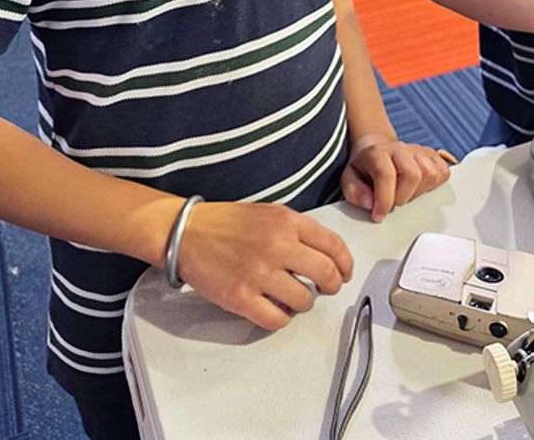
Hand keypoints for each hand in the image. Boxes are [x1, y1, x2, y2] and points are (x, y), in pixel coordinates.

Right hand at [174, 201, 352, 330]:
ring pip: (304, 300)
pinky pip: (277, 319)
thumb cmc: (227, 223)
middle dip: (332, 286)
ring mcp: (259, 273)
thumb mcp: (270, 213)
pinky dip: (282, 318)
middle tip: (327, 288)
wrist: (187, 232)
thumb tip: (326, 256)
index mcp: (286, 222)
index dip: (346, 264)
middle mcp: (277, 245)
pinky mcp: (241, 297)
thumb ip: (298, 231)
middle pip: (326, 274)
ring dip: (304, 302)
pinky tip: (276, 308)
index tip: (345, 272)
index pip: (334, 245)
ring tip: (293, 296)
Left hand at [341, 134, 451, 221]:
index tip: (379, 215)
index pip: (386, 174)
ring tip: (405, 193)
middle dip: (402, 197)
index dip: (384, 199)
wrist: (375, 150)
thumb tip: (371, 204)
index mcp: (378, 152)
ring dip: (418, 192)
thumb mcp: (349, 179)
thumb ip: (355, 193)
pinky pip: (443, 172)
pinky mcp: (432, 155)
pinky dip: (434, 185)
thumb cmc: (364, 168)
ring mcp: (418, 150)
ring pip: (430, 174)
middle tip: (392, 202)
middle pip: (413, 175)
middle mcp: (400, 148)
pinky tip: (418, 187)